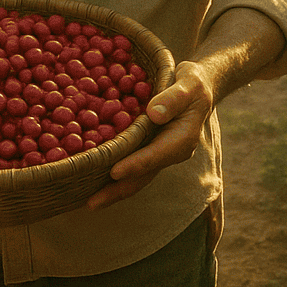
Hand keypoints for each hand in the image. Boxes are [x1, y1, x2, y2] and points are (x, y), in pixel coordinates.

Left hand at [86, 60, 214, 209]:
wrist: (198, 90)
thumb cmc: (193, 85)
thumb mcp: (189, 84)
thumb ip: (173, 98)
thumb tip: (154, 113)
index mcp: (181, 140)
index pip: (155, 155)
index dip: (135, 165)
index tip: (114, 173)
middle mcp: (170, 153)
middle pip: (143, 176)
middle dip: (118, 190)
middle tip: (91, 203)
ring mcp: (159, 154)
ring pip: (136, 177)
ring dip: (113, 190)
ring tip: (88, 202)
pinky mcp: (150, 151)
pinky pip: (132, 166)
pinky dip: (114, 176)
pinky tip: (92, 180)